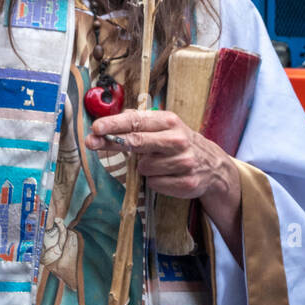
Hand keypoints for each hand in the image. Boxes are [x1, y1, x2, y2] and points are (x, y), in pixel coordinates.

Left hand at [86, 109, 237, 204]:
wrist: (211, 165)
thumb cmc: (178, 143)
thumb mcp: (164, 126)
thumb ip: (138, 122)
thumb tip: (111, 120)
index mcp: (170, 121)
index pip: (137, 121)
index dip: (114, 124)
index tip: (96, 128)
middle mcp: (178, 140)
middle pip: (137, 142)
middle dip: (113, 142)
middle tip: (92, 142)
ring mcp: (184, 162)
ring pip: (144, 167)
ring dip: (144, 168)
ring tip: (158, 164)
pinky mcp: (186, 182)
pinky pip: (154, 184)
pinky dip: (154, 181)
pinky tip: (166, 175)